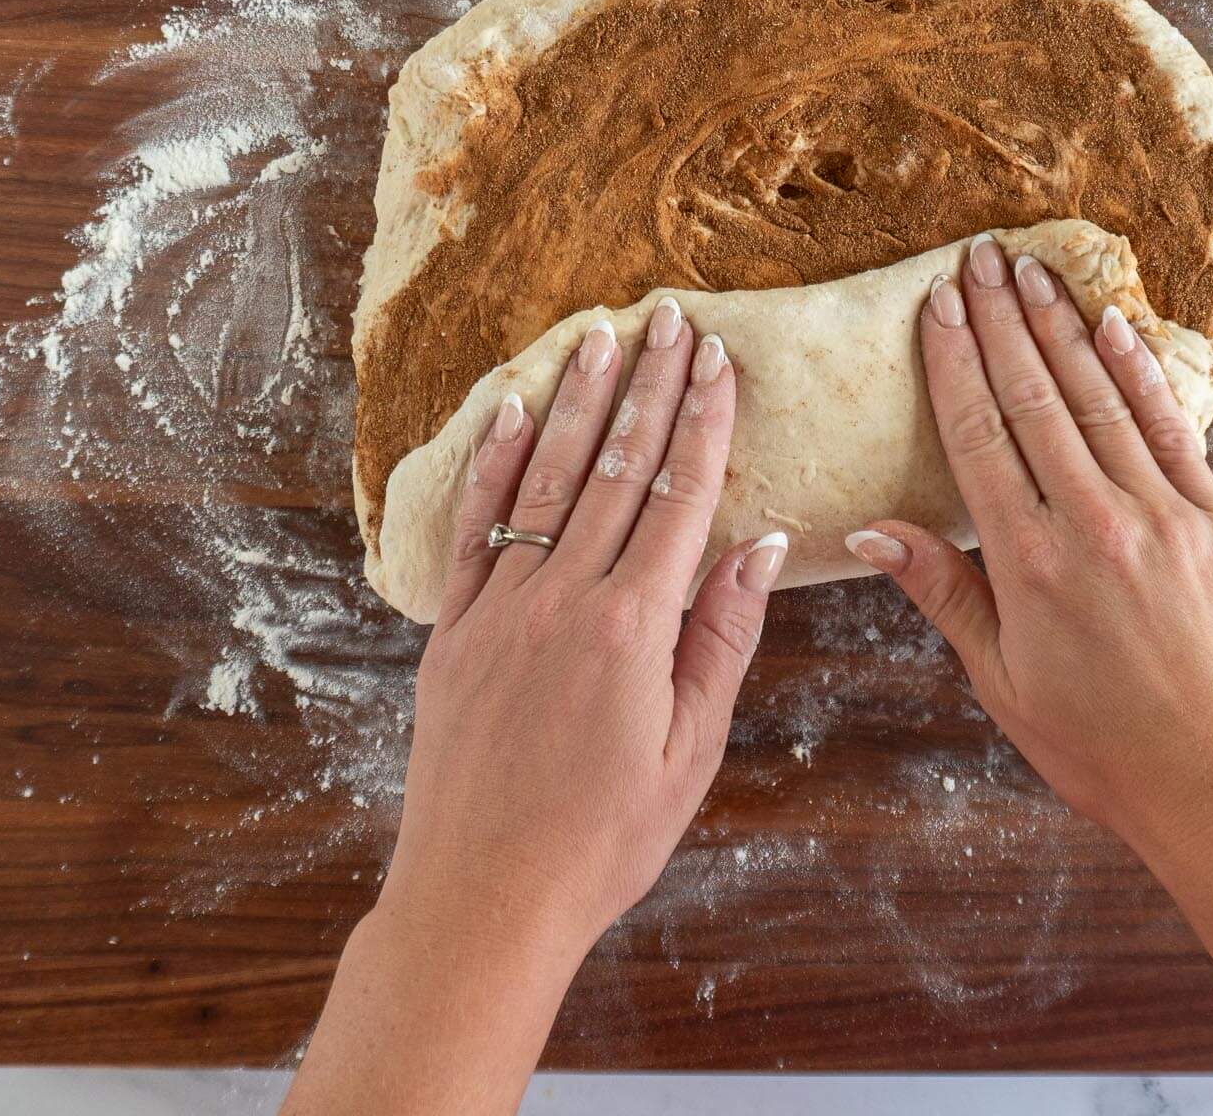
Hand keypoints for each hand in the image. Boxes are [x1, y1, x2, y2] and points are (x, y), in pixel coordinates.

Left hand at [382, 299, 787, 960]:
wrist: (482, 897)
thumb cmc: (601, 841)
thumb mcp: (689, 752)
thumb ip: (721, 639)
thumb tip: (758, 544)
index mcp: (633, 627)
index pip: (679, 496)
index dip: (704, 421)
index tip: (720, 359)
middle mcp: (563, 599)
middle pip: (616, 468)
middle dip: (651, 386)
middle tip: (672, 316)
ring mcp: (501, 608)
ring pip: (547, 480)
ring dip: (581, 401)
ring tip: (603, 333)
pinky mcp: (454, 630)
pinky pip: (477, 526)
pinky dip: (497, 463)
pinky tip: (516, 411)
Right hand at [843, 233, 1212, 858]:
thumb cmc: (1103, 748)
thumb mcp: (1003, 682)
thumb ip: (945, 593)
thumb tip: (873, 531)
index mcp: (1030, 565)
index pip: (979, 436)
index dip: (954, 362)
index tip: (936, 304)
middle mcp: (1096, 524)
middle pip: (1035, 398)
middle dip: (1002, 322)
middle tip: (979, 258)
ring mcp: (1165, 516)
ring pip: (1101, 400)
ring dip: (1063, 329)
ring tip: (1033, 272)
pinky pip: (1173, 430)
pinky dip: (1141, 374)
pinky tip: (1115, 326)